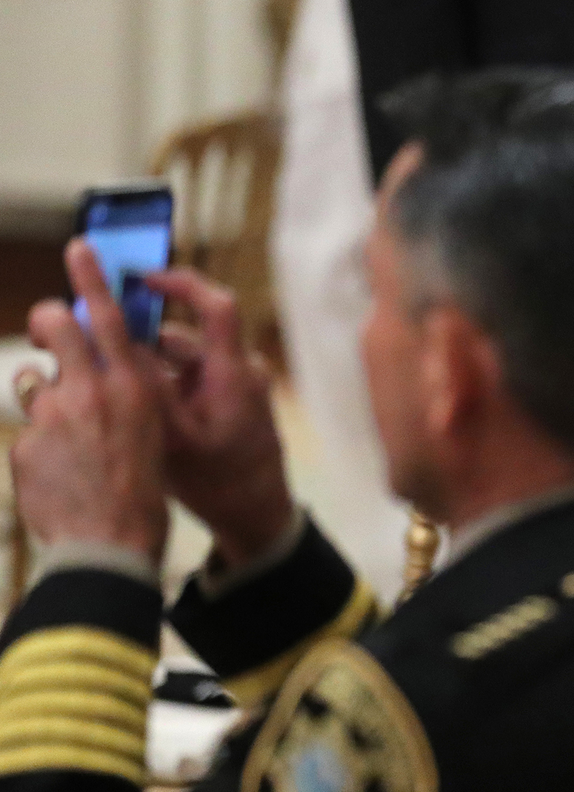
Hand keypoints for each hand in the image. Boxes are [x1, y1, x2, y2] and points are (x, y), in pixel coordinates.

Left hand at [9, 241, 169, 563]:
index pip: (107, 316)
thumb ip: (124, 397)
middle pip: (55, 326)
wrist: (110, 545)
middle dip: (47, 321)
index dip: (91, 277)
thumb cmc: (142, 492)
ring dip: (44, 395)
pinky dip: (40, 445)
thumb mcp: (152, 433)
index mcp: (133, 387)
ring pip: (33, 382)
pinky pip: (28, 430)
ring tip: (64, 431)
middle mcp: (91, 391)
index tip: (79, 247)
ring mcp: (53, 416)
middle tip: (48, 328)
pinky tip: (57, 472)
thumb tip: (99, 372)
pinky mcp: (26, 444)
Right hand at [141, 267, 294, 572]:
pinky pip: (193, 375)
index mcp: (233, 374)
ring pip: (184, 356)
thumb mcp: (174, 438)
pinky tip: (136, 398)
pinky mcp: (230, 397)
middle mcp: (239, 371)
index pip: (217, 306)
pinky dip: (164, 378)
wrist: (256, 514)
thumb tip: (119, 346)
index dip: (180, 283)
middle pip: (185, 333)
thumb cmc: (221, 484)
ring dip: (149, 361)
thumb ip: (148, 390)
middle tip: (100, 339)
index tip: (141, 277)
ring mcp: (237, 384)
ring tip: (111, 377)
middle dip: (141, 333)